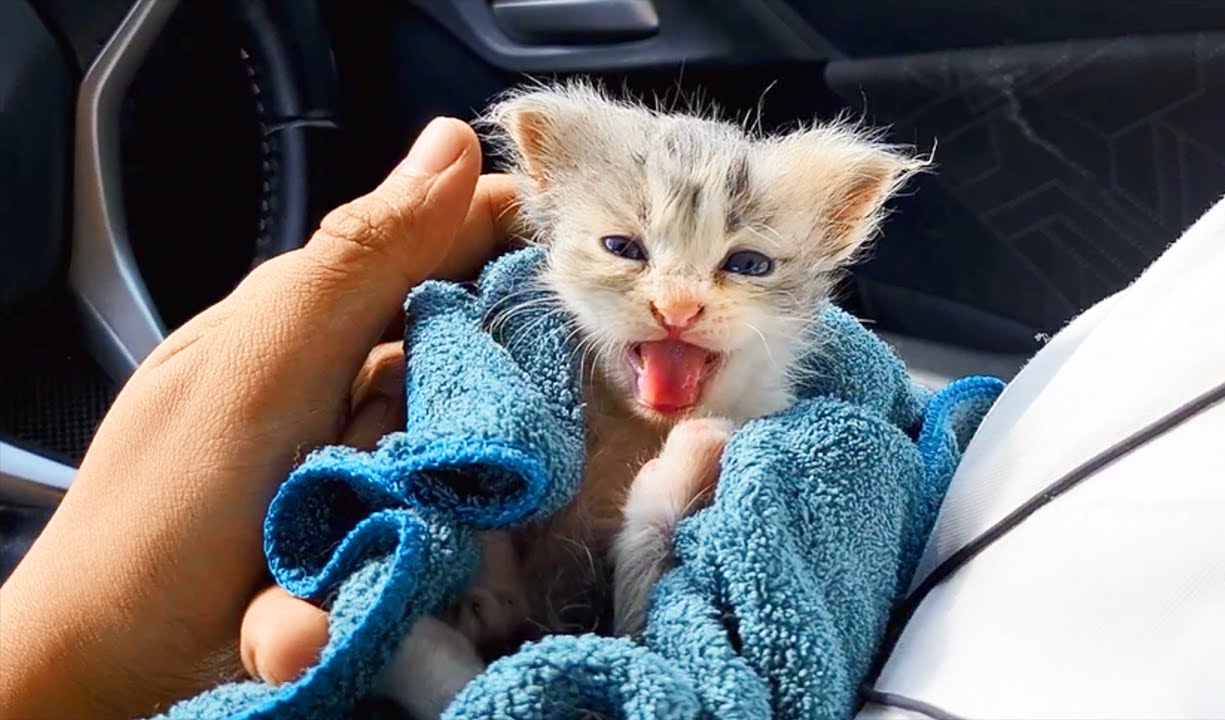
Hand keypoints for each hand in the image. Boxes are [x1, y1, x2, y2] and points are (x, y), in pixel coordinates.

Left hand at [0, 118, 517, 718]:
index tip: (580, 269)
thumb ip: (360, 258)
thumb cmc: (163, 508)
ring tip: (345, 526)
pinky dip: (402, 541)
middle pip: (460, 346)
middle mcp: (340, 365)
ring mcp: (356, 444)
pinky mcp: (371, 515)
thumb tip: (451, 138)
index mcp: (309, 303)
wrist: (111, 664)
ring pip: (451, 434)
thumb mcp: (264, 365)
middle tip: (394, 446)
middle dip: (459, 395)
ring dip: (414, 487)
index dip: (513, 235)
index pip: (437, 232)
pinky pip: (432, 504)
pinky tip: (340, 570)